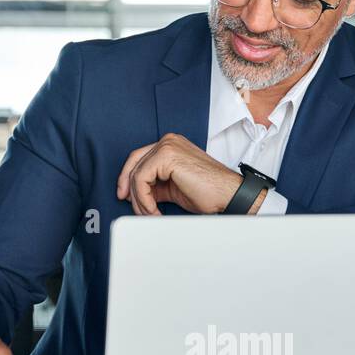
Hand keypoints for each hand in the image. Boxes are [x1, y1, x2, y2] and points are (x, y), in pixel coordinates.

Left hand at [116, 133, 263, 214]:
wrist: (228, 195)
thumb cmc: (208, 193)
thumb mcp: (173, 188)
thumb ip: (155, 185)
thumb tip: (136, 194)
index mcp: (170, 145)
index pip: (139, 158)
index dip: (128, 178)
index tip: (126, 196)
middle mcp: (168, 141)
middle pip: (134, 162)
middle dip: (128, 187)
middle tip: (130, 206)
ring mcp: (167, 146)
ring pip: (136, 173)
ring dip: (139, 199)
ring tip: (149, 213)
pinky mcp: (167, 156)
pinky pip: (142, 179)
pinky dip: (143, 198)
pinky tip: (153, 210)